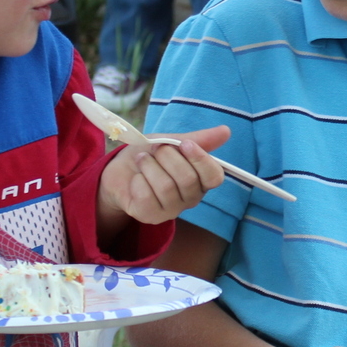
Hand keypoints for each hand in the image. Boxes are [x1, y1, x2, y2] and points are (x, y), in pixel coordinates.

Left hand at [98, 125, 229, 225]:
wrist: (120, 167)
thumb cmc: (150, 154)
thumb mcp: (172, 141)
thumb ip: (198, 139)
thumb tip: (226, 131)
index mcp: (200, 180)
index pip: (214, 176)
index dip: (201, 159)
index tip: (184, 143)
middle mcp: (189, 199)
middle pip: (188, 179)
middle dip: (167, 157)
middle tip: (155, 149)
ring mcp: (170, 210)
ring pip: (166, 186)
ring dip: (149, 165)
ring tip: (142, 160)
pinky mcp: (149, 216)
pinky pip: (146, 195)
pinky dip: (137, 180)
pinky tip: (136, 178)